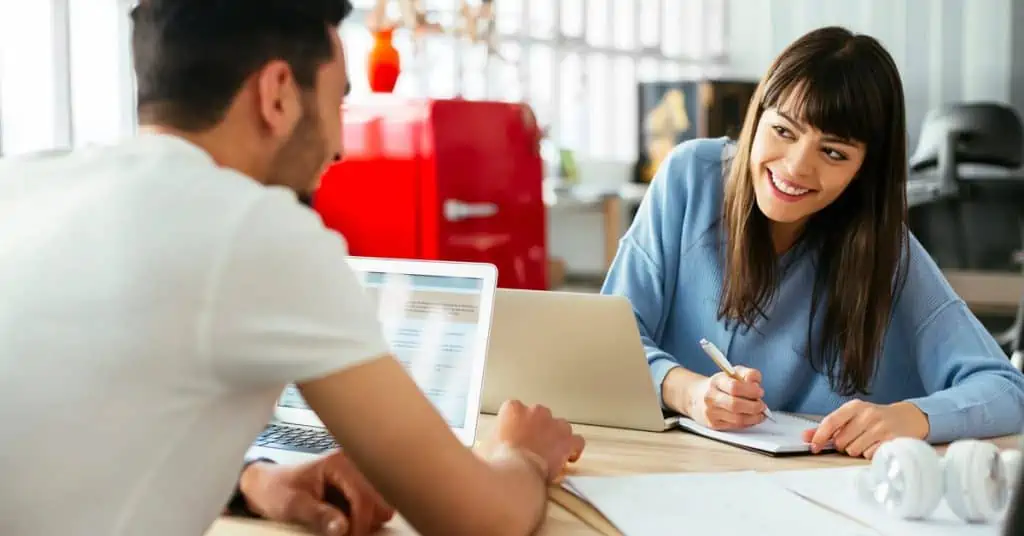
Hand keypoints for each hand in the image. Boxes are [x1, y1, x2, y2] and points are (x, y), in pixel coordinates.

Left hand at [238, 452, 393, 535]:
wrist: (268, 487)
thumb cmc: (278, 490)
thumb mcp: (293, 505)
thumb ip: (318, 515)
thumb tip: (342, 528)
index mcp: (339, 463)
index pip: (363, 496)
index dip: (360, 523)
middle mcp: (352, 465)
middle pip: (378, 500)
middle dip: (365, 521)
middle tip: (346, 534)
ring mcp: (356, 476)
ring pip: (379, 504)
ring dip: (365, 520)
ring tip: (343, 527)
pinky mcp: (355, 487)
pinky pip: (372, 507)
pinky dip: (362, 519)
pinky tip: (345, 522)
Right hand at [486, 400, 585, 481]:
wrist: (515, 473)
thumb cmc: (498, 462)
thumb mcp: (484, 447)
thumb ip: (488, 441)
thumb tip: (483, 449)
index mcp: (512, 409)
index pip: (515, 410)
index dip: (517, 426)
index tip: (516, 437)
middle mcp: (535, 411)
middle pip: (540, 416)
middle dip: (538, 430)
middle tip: (532, 448)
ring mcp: (554, 424)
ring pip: (560, 426)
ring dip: (556, 437)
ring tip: (550, 453)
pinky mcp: (567, 440)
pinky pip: (576, 441)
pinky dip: (573, 450)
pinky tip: (568, 458)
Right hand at [684, 366, 767, 429]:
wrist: (696, 397)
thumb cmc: (719, 385)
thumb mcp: (732, 373)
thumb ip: (748, 374)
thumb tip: (757, 384)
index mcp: (716, 382)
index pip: (735, 387)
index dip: (751, 391)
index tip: (760, 392)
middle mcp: (711, 397)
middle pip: (736, 405)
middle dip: (754, 406)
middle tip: (762, 405)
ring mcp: (711, 412)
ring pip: (737, 419)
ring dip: (754, 417)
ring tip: (760, 413)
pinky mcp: (713, 424)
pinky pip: (735, 426)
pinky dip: (748, 423)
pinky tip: (752, 418)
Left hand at [802, 400, 929, 458]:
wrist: (907, 417)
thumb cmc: (874, 418)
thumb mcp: (852, 416)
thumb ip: (829, 427)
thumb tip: (805, 436)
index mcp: (854, 406)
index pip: (831, 421)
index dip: (820, 436)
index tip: (814, 446)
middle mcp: (868, 415)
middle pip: (841, 441)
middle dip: (843, 445)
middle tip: (853, 439)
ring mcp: (881, 428)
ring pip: (854, 450)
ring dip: (856, 450)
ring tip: (866, 441)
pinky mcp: (892, 441)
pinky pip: (869, 456)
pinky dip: (869, 454)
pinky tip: (876, 446)